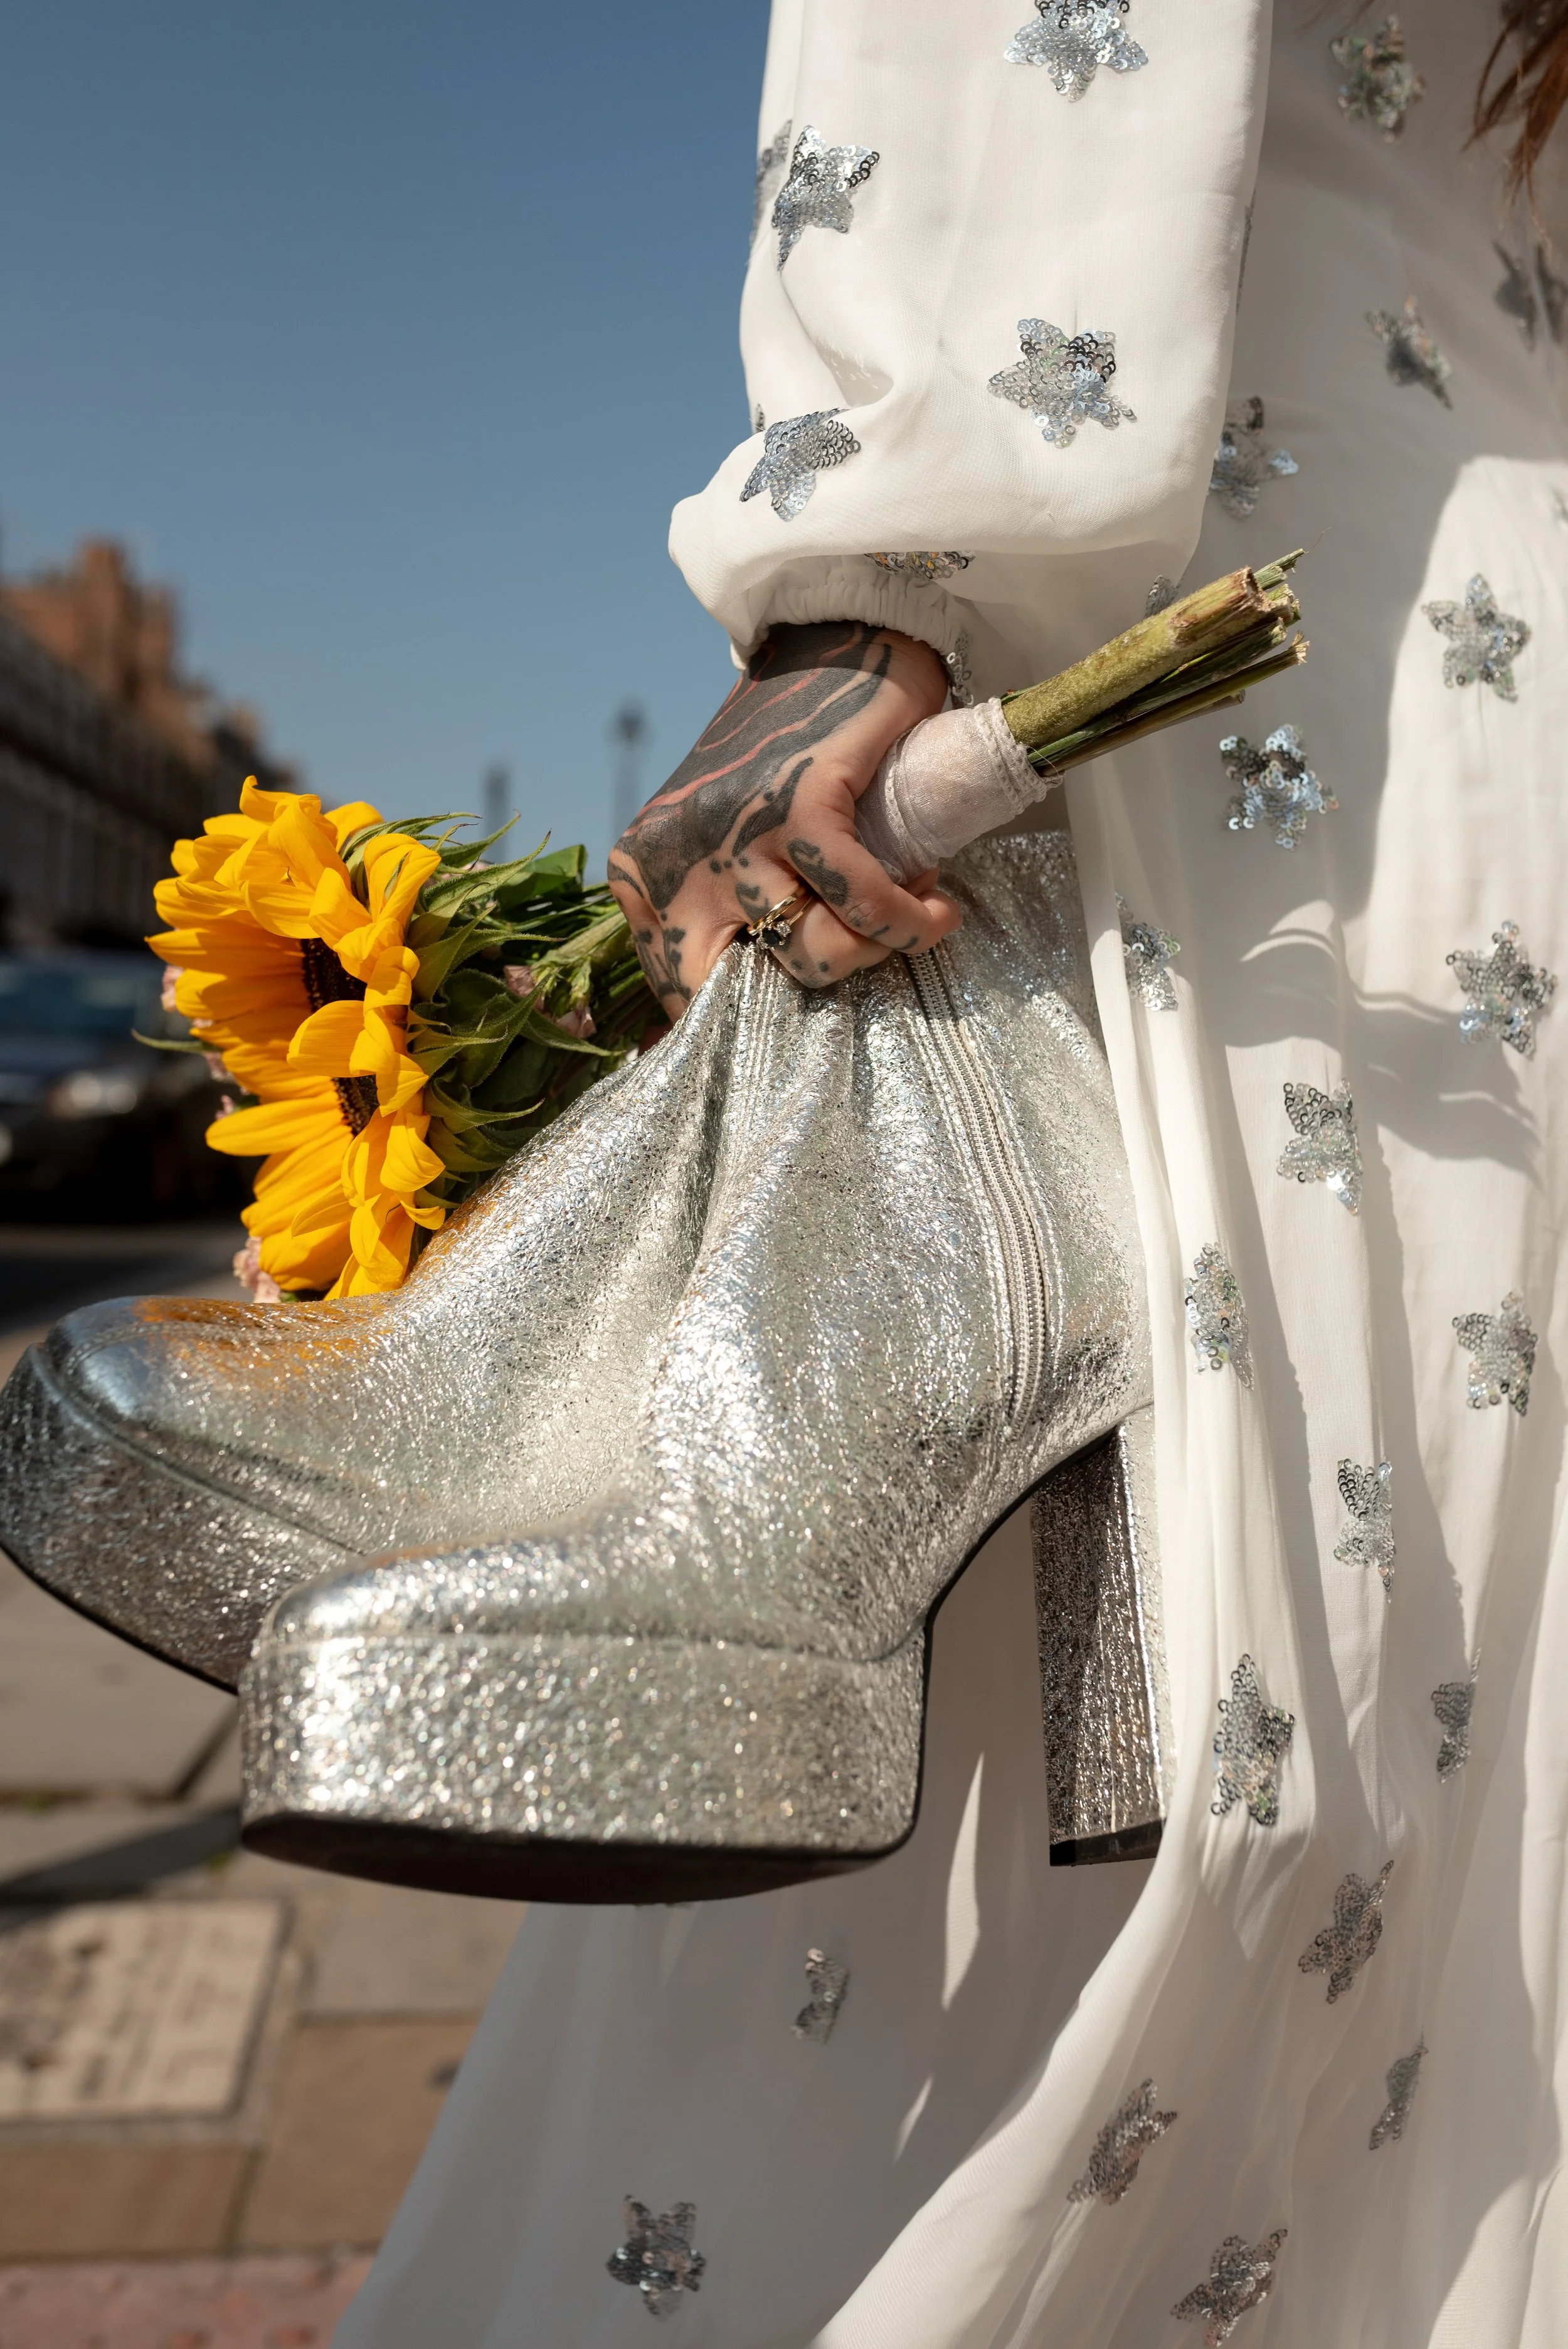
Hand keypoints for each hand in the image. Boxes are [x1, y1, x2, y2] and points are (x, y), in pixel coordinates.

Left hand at [607, 621, 960, 1020]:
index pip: (677, 990)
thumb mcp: (733, 839)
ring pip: (807, 954)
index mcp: (644, 871)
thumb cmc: (792, 757)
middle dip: (811, 980)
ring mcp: (732, 830)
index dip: (748, 1014)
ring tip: (907, 905)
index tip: (811, 990)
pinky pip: (861, 903)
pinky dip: (909, 918)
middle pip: (737, 991)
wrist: (837, 643)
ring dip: (874, 946)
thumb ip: (728, 911)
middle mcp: (673, 856)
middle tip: (861, 945)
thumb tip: (765, 1008)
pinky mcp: (796, 805)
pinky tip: (937, 908)